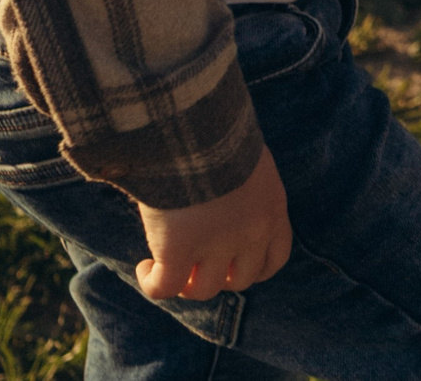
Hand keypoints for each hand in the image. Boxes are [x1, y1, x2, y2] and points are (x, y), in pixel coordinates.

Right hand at [135, 145, 291, 299]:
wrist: (198, 132)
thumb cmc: (220, 135)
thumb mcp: (248, 160)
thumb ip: (243, 185)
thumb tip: (221, 189)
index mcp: (272, 210)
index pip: (275, 259)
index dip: (253, 269)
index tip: (233, 264)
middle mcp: (251, 234)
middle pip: (241, 280)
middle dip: (219, 277)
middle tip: (195, 263)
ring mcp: (216, 246)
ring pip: (203, 289)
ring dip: (186, 284)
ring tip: (166, 265)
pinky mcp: (178, 252)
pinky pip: (164, 287)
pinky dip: (152, 284)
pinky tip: (145, 267)